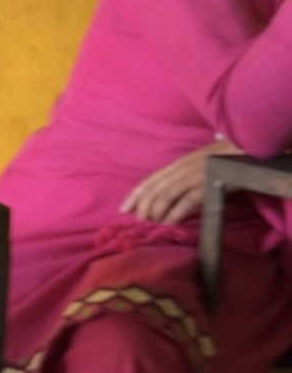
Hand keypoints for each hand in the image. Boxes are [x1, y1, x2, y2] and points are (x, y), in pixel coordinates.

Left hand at [119, 138, 240, 223]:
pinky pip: (188, 200)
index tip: (122, 209)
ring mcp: (195, 175)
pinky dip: (176, 213)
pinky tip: (170, 223)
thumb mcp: (198, 165)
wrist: (250, 149)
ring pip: (166, 194)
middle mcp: (182, 168)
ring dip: (156, 211)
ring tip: (152, 224)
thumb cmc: (225, 159)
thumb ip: (182, 176)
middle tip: (139, 222)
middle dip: (143, 206)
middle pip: (154, 188)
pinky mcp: (209, 184)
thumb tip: (167, 194)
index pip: (150, 180)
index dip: (134, 195)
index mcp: (178, 163)